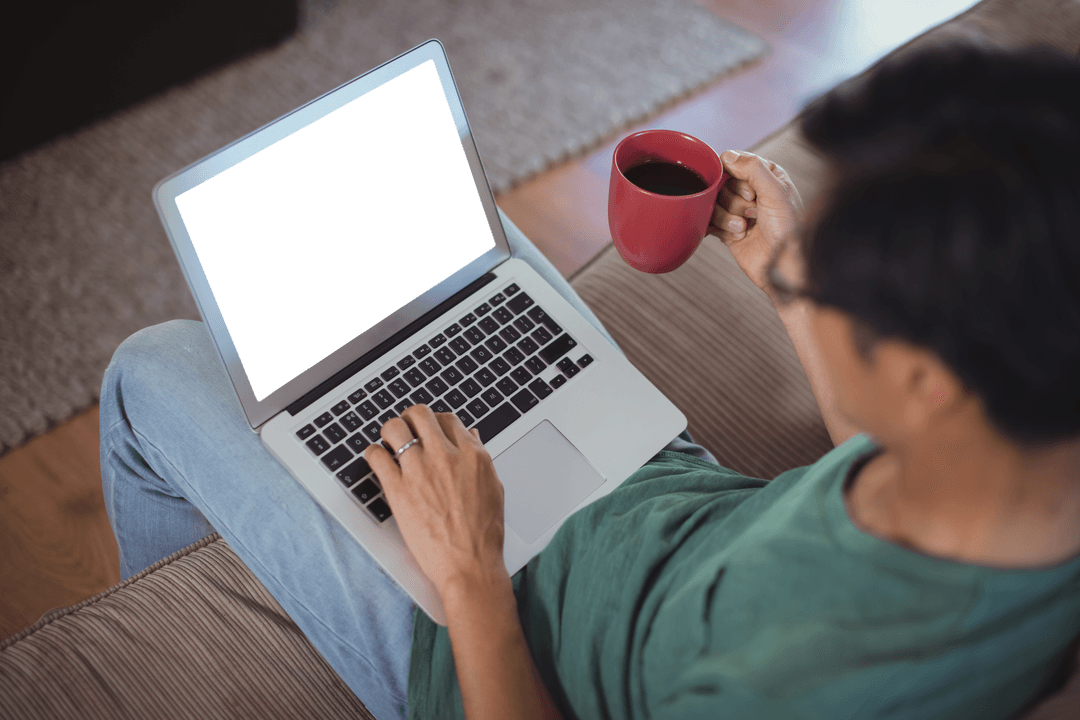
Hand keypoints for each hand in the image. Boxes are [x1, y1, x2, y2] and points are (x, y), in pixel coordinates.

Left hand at [364, 405, 508, 596]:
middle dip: (411, 419)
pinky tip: (377, 460)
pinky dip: (373, 454)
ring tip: (388, 442)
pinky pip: (376, 456)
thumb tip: (472, 438)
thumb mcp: (493, 489)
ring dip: (389, 431)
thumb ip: (481, 459)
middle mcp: (445, 456)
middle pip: (420, 414)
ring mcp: (420, 470)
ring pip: (394, 427)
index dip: (435, 422)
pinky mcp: (398, 489)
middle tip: (406, 430)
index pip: (448, 419)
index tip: (429, 430)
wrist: (469, 565)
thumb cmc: (483, 534)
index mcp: (472, 455)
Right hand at [708, 151, 802, 292]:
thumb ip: (752, 168)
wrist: (783, 265)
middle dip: (735, 201)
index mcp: (768, 176)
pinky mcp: (729, 231)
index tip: (751, 193)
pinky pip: (710, 222)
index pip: (736, 164)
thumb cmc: (788, 230)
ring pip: (714, 204)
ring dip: (728, 217)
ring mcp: (740, 212)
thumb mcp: (775, 191)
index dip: (737, 178)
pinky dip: (720, 228)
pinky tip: (735, 235)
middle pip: (722, 184)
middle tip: (753, 212)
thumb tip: (727, 155)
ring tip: (745, 227)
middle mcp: (753, 192)